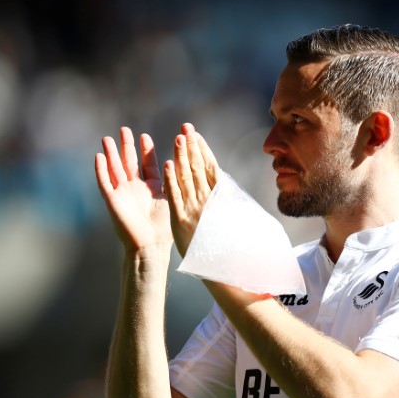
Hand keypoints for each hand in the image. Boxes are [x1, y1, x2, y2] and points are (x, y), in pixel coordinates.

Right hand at [95, 127, 171, 255]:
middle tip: (125, 129)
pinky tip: (98, 156)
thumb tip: (184, 166)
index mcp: (151, 188)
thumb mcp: (170, 199)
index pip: (147, 165)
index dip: (146, 150)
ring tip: (107, 138)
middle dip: (127, 146)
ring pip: (114, 169)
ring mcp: (123, 193)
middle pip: (129, 162)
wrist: (150, 244)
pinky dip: (101, 170)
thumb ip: (173, 182)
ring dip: (110, 154)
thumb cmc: (164, 228)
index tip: (144, 135)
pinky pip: (104, 182)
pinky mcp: (112, 200)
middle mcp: (136, 189)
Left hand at [164, 123, 218, 257]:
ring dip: (181, 156)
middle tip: (186, 127)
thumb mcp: (232, 221)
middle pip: (198, 168)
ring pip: (187, 177)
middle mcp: (207, 201)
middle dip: (191, 146)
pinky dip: (171, 179)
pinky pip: (175, 196)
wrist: (224, 270)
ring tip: (177, 137)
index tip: (196, 136)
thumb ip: (224, 202)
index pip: (210, 168)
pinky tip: (166, 164)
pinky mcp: (181, 220)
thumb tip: (222, 185)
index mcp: (220, 200)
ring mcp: (194, 210)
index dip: (202, 150)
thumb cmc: (231, 247)